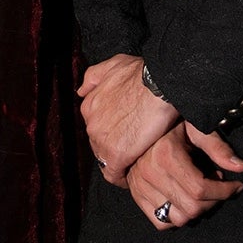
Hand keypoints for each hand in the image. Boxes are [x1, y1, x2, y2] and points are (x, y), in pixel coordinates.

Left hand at [77, 53, 178, 183]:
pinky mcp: (115, 155)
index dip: (111, 132)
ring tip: (136, 163)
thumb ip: (94, 77)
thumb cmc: (143, 73)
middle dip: (114, 147)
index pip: (97, 126)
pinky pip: (113, 174)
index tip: (124, 135)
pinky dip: (121, 178)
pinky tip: (132, 178)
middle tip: (134, 149)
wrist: (160, 85)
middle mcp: (91, 124)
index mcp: (90, 105)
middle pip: (99, 144)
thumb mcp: (115, 65)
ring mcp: (102, 140)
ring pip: (105, 159)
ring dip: (119, 162)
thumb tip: (81, 91)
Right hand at [127, 122, 242, 230]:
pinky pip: (161, 223)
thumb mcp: (197, 128)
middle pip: (191, 208)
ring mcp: (140, 187)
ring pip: (178, 219)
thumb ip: (218, 147)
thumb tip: (241, 167)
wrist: (142, 124)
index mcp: (165, 155)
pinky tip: (186, 201)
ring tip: (202, 193)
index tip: (236, 186)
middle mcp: (150, 173)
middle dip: (213, 202)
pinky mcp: (136, 196)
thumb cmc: (174, 125)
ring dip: (197, 211)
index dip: (224, 192)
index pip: (200, 189)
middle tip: (220, 189)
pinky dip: (177, 217)